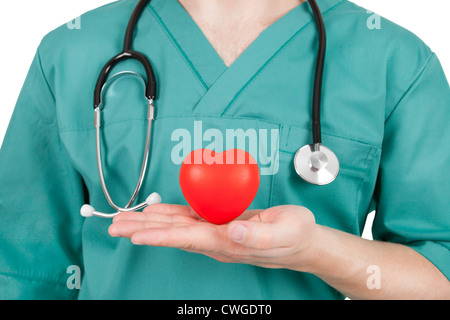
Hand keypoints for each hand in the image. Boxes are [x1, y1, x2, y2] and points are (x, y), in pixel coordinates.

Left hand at [108, 204, 316, 269]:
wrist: (301, 241)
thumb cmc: (295, 236)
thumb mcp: (284, 233)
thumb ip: (259, 236)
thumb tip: (232, 232)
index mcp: (228, 242)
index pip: (187, 240)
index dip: (161, 237)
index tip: (136, 235)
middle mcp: (216, 240)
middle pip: (173, 234)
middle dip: (143, 230)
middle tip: (114, 227)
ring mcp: (216, 232)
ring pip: (176, 227)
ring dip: (150, 223)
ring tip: (126, 221)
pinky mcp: (219, 223)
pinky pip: (189, 219)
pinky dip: (169, 214)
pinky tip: (156, 212)